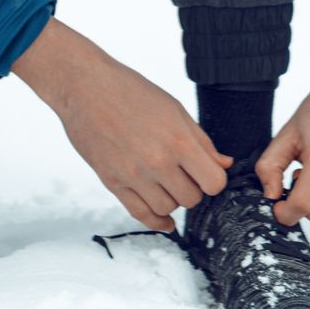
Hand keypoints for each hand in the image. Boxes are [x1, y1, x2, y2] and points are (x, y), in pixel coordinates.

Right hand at [12, 17, 231, 230]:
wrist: (85, 87)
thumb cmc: (131, 91)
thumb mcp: (174, 108)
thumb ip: (201, 140)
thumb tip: (224, 164)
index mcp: (178, 140)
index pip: (214, 183)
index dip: (214, 179)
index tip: (206, 172)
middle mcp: (157, 161)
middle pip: (192, 199)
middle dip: (193, 188)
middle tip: (184, 174)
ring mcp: (133, 174)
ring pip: (168, 208)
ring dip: (172, 200)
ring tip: (166, 183)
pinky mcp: (112, 182)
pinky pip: (140, 214)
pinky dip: (157, 221)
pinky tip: (165, 220)